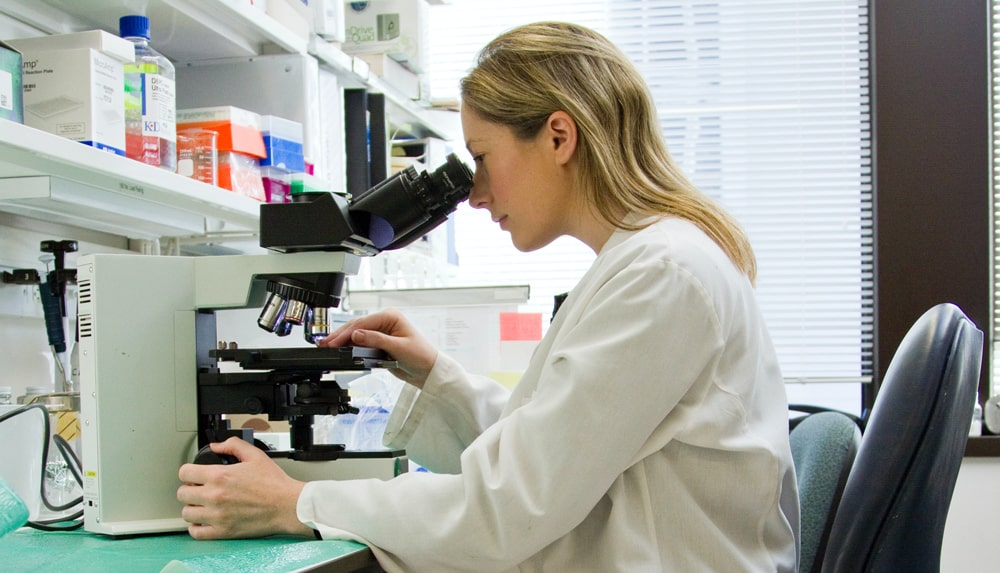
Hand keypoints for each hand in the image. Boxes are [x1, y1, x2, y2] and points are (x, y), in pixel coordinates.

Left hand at [177, 437, 311, 539]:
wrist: (287, 505)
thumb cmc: (274, 484)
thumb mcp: (255, 455)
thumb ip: (233, 446)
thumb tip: (216, 446)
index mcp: (220, 476)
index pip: (184, 473)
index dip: (188, 471)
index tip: (193, 474)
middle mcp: (214, 496)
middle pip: (182, 494)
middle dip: (189, 489)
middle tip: (199, 489)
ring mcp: (217, 515)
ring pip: (187, 513)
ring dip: (192, 508)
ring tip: (202, 505)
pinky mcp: (223, 531)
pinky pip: (196, 532)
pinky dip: (196, 527)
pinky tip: (204, 521)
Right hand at [319, 308, 436, 388]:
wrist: (429, 371)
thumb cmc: (421, 356)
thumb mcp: (398, 347)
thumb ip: (376, 340)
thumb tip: (356, 335)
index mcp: (391, 316)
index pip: (363, 323)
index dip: (347, 333)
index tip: (335, 341)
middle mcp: (385, 321)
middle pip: (357, 326)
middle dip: (340, 335)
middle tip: (325, 344)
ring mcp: (381, 331)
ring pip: (357, 334)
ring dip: (342, 340)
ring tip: (327, 346)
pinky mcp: (379, 342)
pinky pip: (361, 342)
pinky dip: (350, 346)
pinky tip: (339, 349)